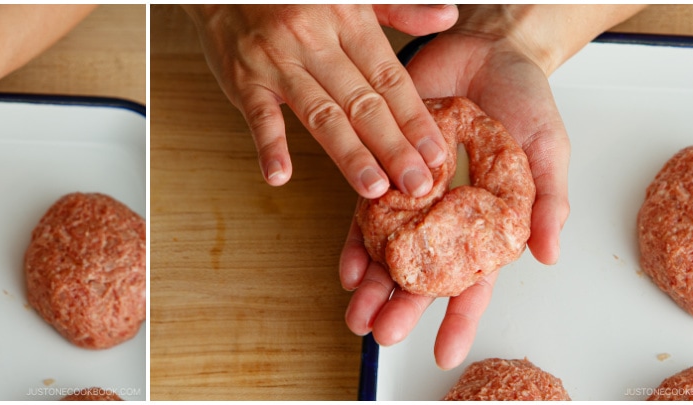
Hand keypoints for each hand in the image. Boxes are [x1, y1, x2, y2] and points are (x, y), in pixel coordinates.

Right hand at [184, 5, 457, 196]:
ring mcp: (278, 62)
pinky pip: (259, 115)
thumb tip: (447, 17)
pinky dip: (269, 145)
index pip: (389, 78)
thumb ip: (399, 8)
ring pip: (320, 114)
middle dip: (393, 147)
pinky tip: (280, 175)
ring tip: (373, 188)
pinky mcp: (244, 79)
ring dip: (348, 155)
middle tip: (416, 184)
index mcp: (348, 21)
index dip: (414, 118)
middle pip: (362, 102)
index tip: (435, 154)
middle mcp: (316, 41)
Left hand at [340, 30, 569, 368]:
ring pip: (389, 252)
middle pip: (422, 274)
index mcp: (487, 223)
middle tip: (383, 334)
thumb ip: (548, 200)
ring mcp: (415, 197)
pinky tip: (348, 267)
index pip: (474, 282)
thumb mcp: (548, 149)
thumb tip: (547, 253)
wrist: (488, 48)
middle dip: (402, 308)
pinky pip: (366, 212)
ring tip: (356, 314)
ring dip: (373, 285)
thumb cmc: (526, 99)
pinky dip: (357, 241)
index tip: (445, 352)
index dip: (460, 319)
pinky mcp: (386, 170)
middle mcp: (446, 217)